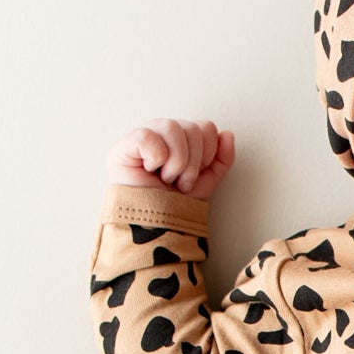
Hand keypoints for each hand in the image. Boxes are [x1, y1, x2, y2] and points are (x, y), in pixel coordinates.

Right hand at [109, 118, 236, 197]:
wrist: (156, 227)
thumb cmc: (176, 204)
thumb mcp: (206, 182)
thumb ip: (221, 159)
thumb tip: (228, 134)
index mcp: (182, 139)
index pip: (205, 127)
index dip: (207, 154)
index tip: (194, 177)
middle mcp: (163, 133)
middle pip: (192, 127)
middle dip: (192, 163)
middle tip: (180, 183)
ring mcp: (144, 136)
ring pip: (172, 127)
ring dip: (176, 162)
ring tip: (167, 179)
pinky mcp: (125, 145)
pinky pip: (148, 135)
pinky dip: (155, 157)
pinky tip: (149, 170)